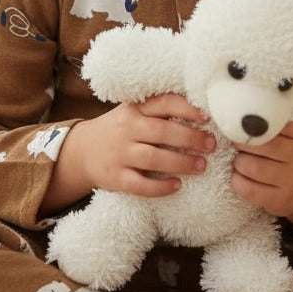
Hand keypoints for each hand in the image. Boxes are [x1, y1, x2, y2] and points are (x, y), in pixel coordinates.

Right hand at [45, 94, 214, 211]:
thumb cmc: (118, 130)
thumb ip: (158, 111)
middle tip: (211, 145)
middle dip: (191, 139)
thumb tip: (202, 113)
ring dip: (181, 163)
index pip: (163, 103)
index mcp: (134, 110)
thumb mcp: (133, 113)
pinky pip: (140, 185)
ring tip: (201, 166)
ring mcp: (119, 154)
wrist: (80, 152)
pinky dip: (161, 187)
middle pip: (162, 132)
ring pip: (153, 159)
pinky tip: (177, 185)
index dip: (187, 109)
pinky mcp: (115, 178)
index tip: (208, 117)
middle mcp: (126, 130)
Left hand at [231, 119, 292, 230]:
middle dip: (241, 142)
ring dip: (238, 162)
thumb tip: (242, 103)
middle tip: (235, 142)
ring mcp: (292, 181)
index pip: (278, 121)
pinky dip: (237, 181)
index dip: (256, 122)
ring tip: (239, 160)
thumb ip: (274, 120)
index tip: (243, 122)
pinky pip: (249, 189)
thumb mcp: (291, 134)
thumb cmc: (291, 154)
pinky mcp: (280, 201)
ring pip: (252, 167)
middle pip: (262, 145)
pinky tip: (238, 176)